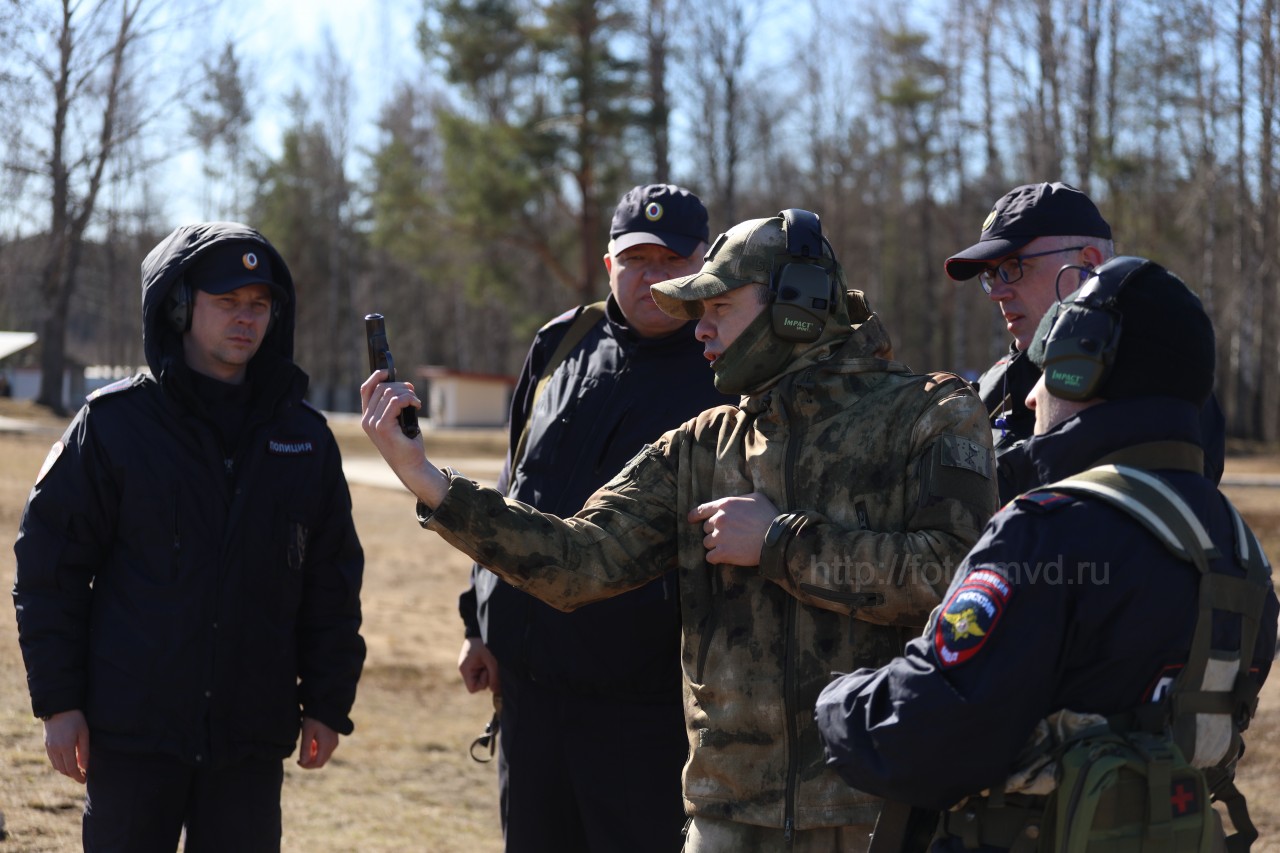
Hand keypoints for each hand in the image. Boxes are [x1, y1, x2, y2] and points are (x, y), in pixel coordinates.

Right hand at [44, 709, 89, 783]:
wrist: (58, 707)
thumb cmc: (75, 719)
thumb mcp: (84, 733)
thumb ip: (84, 751)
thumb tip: (85, 768)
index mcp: (65, 748)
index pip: (71, 769)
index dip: (78, 777)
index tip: (84, 780)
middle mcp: (55, 750)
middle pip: (63, 770)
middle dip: (72, 775)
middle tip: (82, 775)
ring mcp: (49, 747)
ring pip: (56, 766)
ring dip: (66, 770)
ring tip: (76, 769)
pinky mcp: (46, 744)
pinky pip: (52, 759)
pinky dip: (60, 764)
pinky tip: (68, 761)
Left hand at [297, 717, 338, 768]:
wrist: (325, 704)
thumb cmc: (314, 717)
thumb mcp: (307, 732)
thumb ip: (305, 748)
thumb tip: (303, 762)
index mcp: (326, 745)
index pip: (317, 763)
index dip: (307, 766)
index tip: (298, 761)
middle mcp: (333, 745)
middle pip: (321, 761)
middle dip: (310, 762)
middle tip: (300, 757)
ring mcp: (334, 742)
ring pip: (323, 756)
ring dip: (313, 756)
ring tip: (306, 747)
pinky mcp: (334, 739)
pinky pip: (326, 750)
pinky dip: (318, 751)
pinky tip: (312, 742)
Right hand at [359, 370, 447, 505]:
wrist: (410, 465)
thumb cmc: (407, 443)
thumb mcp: (400, 420)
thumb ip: (395, 404)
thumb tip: (404, 385)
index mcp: (368, 417)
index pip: (366, 389)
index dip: (377, 376)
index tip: (389, 371)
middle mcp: (366, 420)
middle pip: (381, 387)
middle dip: (400, 386)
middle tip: (413, 393)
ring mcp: (373, 423)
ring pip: (389, 392)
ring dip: (407, 393)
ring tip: (415, 401)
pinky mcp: (383, 426)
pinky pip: (396, 401)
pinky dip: (409, 399)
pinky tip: (416, 405)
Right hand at [458, 637, 500, 694]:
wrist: (480, 628)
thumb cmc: (485, 642)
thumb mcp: (492, 660)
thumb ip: (494, 677)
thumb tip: (496, 692)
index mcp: (465, 669)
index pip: (473, 688)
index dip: (483, 683)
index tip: (487, 671)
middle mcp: (465, 669)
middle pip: (478, 684)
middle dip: (487, 677)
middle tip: (490, 663)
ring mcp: (470, 666)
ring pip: (481, 678)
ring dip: (489, 671)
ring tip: (490, 659)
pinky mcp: (474, 662)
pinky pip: (482, 671)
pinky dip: (488, 667)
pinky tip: (489, 659)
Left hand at [688, 491, 779, 565]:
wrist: (776, 538)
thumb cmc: (769, 516)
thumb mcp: (756, 498)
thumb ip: (741, 499)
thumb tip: (737, 502)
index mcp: (725, 504)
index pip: (701, 510)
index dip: (694, 516)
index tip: (691, 520)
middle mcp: (719, 519)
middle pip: (706, 528)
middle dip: (714, 532)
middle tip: (727, 536)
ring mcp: (719, 536)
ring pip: (707, 543)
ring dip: (715, 545)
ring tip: (728, 546)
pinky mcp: (723, 552)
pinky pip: (710, 557)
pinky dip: (715, 558)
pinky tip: (723, 557)